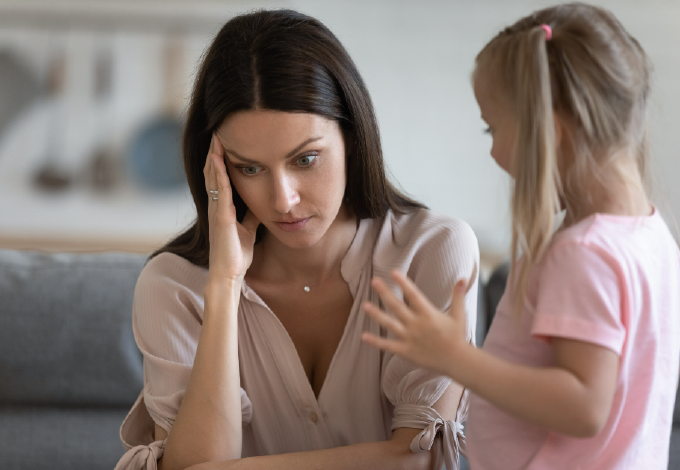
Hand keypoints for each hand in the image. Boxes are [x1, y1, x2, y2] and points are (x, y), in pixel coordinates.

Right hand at [204, 133, 259, 282]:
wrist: (229, 274)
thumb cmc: (236, 254)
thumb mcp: (249, 229)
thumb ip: (251, 215)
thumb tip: (261, 203)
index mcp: (223, 207)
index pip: (220, 177)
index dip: (221, 159)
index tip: (225, 140)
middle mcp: (216, 205)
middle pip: (213, 172)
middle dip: (216, 151)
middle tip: (218, 130)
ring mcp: (217, 209)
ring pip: (213, 177)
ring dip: (214, 156)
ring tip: (216, 136)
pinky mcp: (221, 217)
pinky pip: (219, 190)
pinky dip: (218, 173)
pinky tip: (217, 159)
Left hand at [361, 271, 469, 377]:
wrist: (457, 361)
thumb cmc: (457, 337)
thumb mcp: (459, 315)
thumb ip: (458, 296)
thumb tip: (463, 278)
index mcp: (428, 314)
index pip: (413, 295)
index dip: (403, 283)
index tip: (393, 272)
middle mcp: (416, 324)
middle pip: (397, 306)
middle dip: (385, 293)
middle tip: (374, 281)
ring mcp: (409, 338)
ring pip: (389, 324)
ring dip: (376, 315)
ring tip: (364, 305)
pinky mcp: (406, 351)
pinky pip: (388, 346)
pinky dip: (375, 342)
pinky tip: (363, 336)